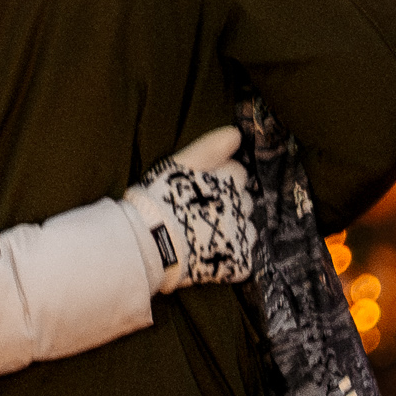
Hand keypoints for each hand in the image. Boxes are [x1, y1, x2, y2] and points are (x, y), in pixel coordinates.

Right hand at [133, 152, 257, 293]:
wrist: (149, 242)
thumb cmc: (161, 198)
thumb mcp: (180, 164)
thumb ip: (211, 147)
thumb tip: (237, 133)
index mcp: (231, 179)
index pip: (237, 172)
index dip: (220, 179)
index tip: (202, 187)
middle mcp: (242, 205)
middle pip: (244, 201)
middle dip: (229, 205)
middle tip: (202, 212)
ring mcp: (242, 235)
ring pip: (246, 230)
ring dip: (233, 231)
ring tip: (207, 236)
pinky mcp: (239, 262)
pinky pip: (242, 260)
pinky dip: (230, 259)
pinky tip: (210, 255)